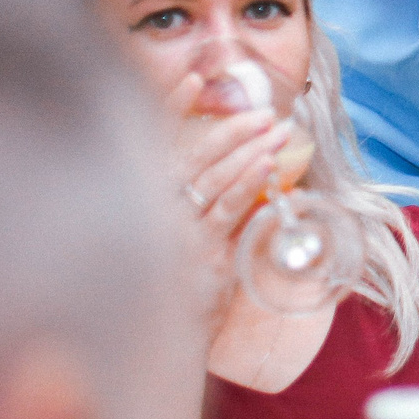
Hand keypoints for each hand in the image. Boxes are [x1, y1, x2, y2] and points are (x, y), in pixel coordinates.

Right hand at [162, 71, 287, 328]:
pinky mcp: (200, 252)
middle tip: (263, 112)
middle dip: (230, 129)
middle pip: (193, 154)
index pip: (155, 139)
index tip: (196, 76)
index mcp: (141, 195)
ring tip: (278, 130)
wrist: (158, 341)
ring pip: (213, 178)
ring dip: (248, 150)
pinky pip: (227, 209)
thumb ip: (203, 203)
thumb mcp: (176, 236)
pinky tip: (268, 164)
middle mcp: (151, 207)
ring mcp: (174, 230)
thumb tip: (246, 172)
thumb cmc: (167, 285)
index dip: (171, 103)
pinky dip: (248, 183)